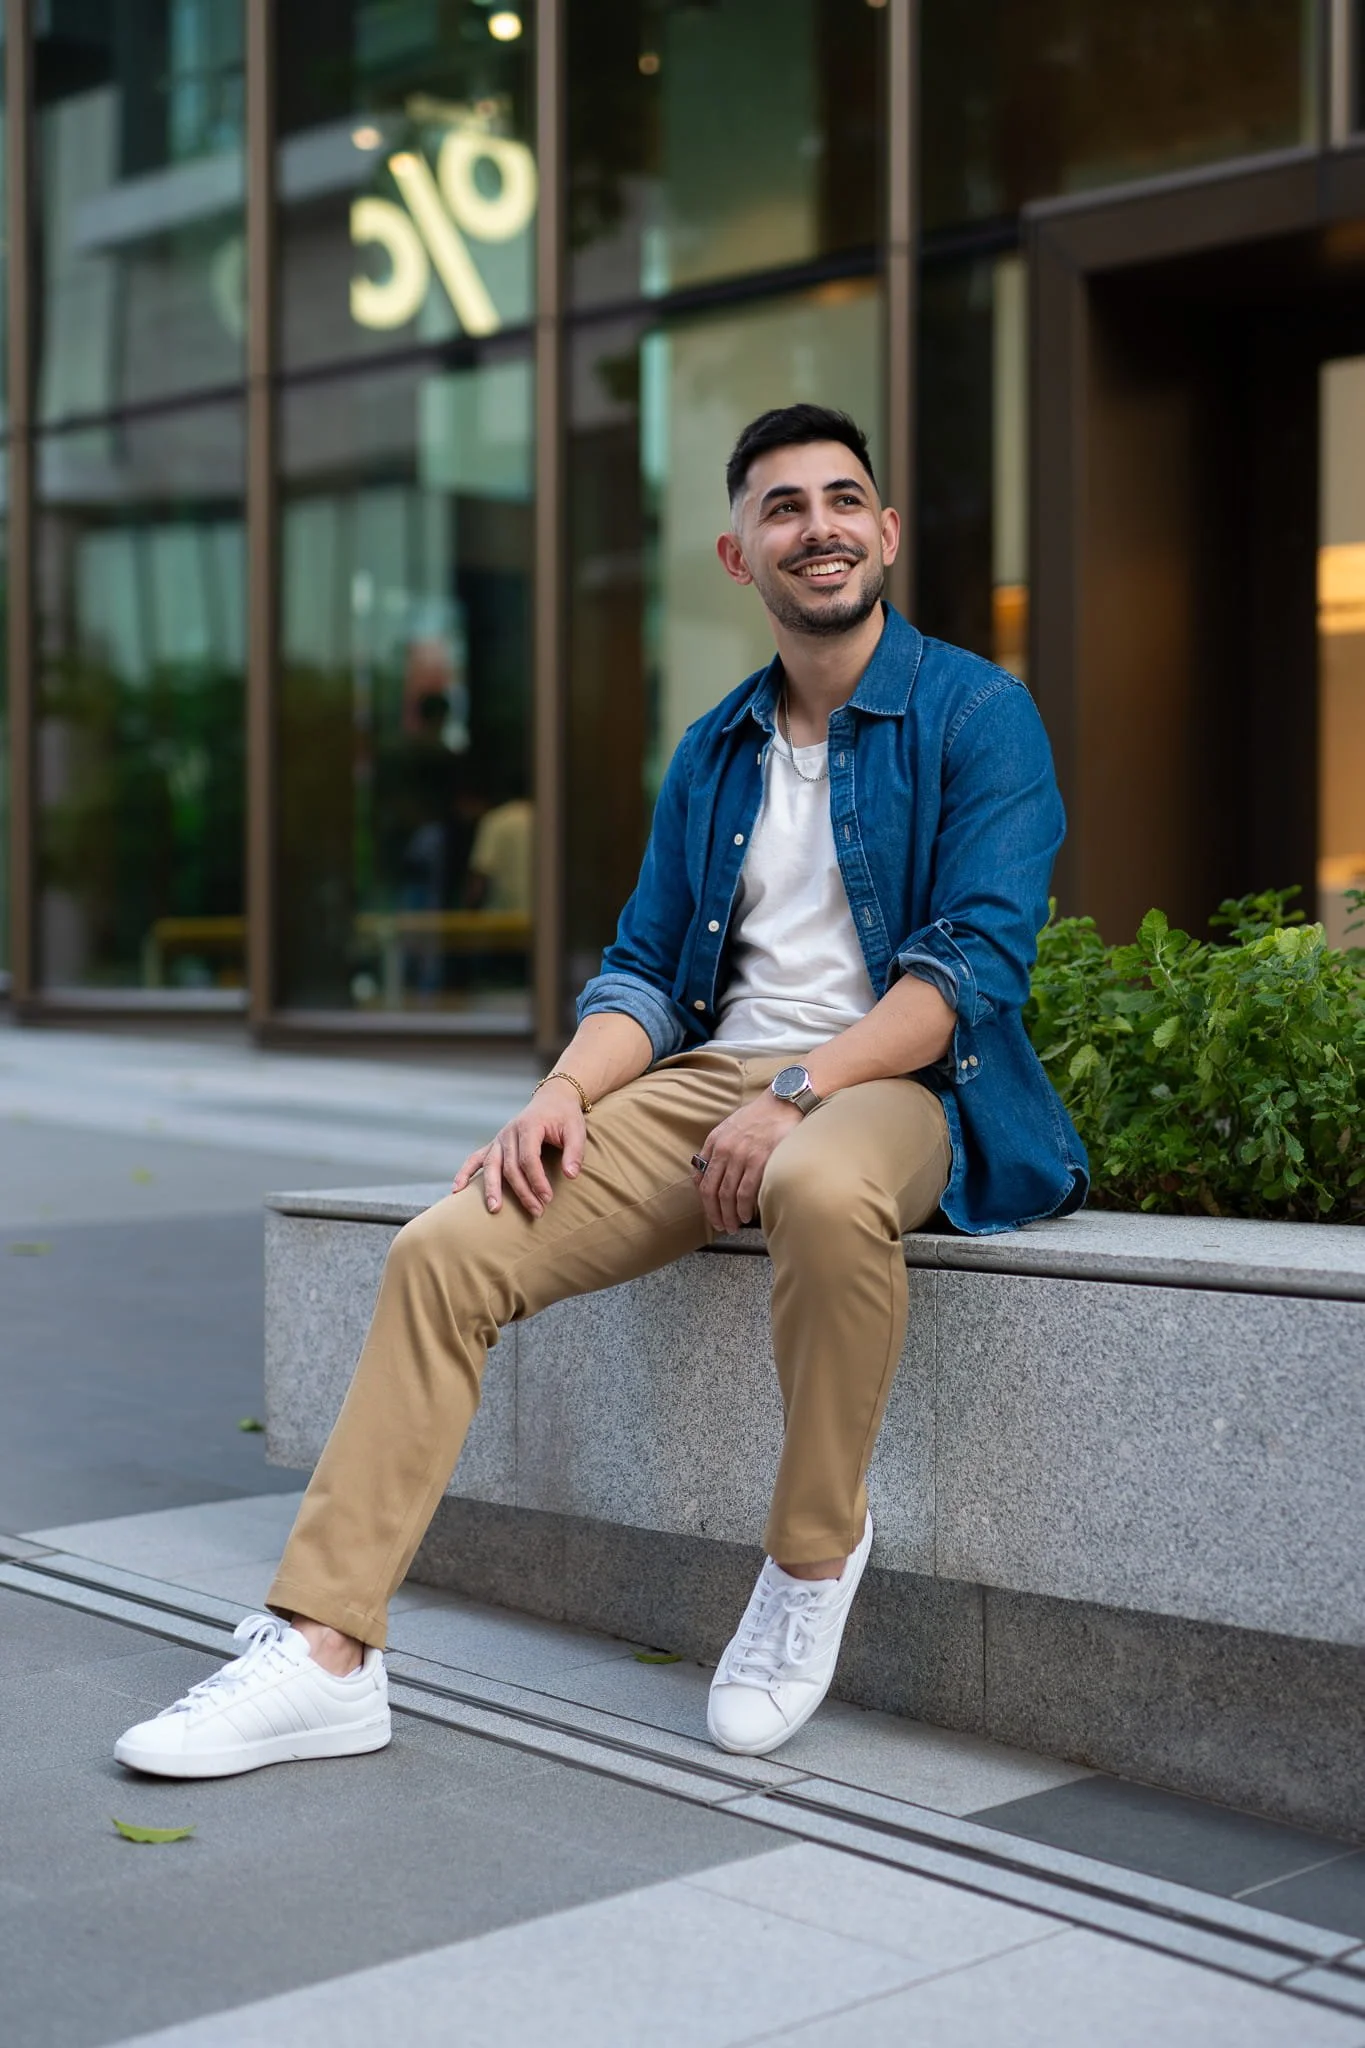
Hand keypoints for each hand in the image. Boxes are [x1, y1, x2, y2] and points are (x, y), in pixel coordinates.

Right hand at [452, 1080, 586, 1217]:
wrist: (552, 1099)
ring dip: (492, 1188)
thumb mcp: (576, 1130)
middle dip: (522, 1192)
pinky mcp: (494, 1144)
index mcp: (528, 1127)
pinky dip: (465, 1173)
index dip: (537, 1180)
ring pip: (491, 1166)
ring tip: (495, 1209)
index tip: (548, 1198)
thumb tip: (571, 1175)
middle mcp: (509, 1132)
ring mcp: (499, 1139)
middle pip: (510, 1166)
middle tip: (536, 1211)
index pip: (529, 1158)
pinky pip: (475, 1159)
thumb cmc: (565, 1117)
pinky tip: (457, 1190)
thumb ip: (575, 1152)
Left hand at [692, 1092, 800, 1233]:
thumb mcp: (730, 1127)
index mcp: (715, 1141)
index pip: (701, 1178)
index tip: (710, 1211)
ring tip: (733, 1225)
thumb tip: (709, 1171)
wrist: (783, 1102)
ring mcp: (741, 1156)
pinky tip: (746, 1216)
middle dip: (714, 1213)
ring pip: (727, 1195)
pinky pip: (745, 1192)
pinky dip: (744, 1208)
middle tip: (720, 1226)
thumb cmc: (760, 1115)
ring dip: (729, 1215)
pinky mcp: (759, 1160)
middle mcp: (724, 1149)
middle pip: (711, 1191)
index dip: (704, 1200)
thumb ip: (718, 1148)